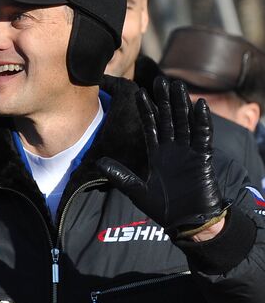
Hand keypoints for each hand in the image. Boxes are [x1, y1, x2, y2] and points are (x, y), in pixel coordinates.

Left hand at [98, 76, 228, 240]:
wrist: (186, 222)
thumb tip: (98, 162)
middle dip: (165, 101)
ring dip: (182, 105)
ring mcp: (189, 152)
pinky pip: (203, 136)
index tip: (140, 93)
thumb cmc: (164, 207)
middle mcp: (173, 149)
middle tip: (161, 81)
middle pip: (169, 119)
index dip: (147, 110)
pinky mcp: (202, 158)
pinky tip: (199, 105)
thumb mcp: (136, 189)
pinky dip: (202, 121)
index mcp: (158, 154)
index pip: (152, 126)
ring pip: (186, 122)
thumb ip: (119, 175)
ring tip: (179, 86)